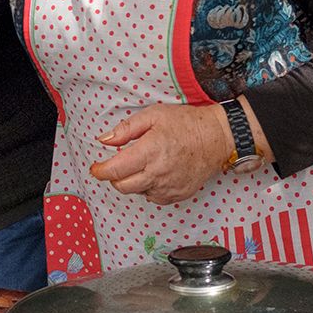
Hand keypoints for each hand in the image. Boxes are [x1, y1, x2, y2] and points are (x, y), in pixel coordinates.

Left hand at [88, 103, 234, 205]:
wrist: (216, 138)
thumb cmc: (185, 123)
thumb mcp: (153, 115)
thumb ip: (126, 129)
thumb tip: (104, 140)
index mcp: (150, 151)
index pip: (115, 171)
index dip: (100, 171)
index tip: (96, 168)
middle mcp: (158, 173)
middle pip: (122, 186)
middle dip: (114, 177)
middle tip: (118, 164)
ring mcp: (169, 186)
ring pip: (138, 192)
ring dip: (133, 181)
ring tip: (143, 164)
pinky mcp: (178, 194)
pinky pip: (153, 197)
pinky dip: (148, 187)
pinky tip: (156, 173)